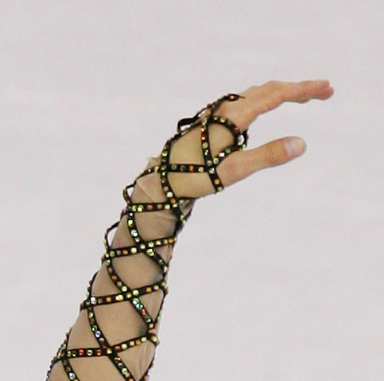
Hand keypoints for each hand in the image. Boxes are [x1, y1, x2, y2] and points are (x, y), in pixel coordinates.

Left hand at [163, 79, 332, 198]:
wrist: (163, 180)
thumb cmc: (196, 178)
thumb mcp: (235, 170)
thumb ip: (268, 155)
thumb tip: (302, 144)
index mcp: (234, 116)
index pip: (276, 95)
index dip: (303, 90)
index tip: (326, 89)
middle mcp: (227, 108)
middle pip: (269, 89)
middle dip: (297, 89)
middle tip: (324, 92)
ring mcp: (218, 112)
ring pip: (257, 94)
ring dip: (282, 92)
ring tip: (303, 97)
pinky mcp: (213, 120)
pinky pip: (246, 102)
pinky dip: (265, 99)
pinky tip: (268, 107)